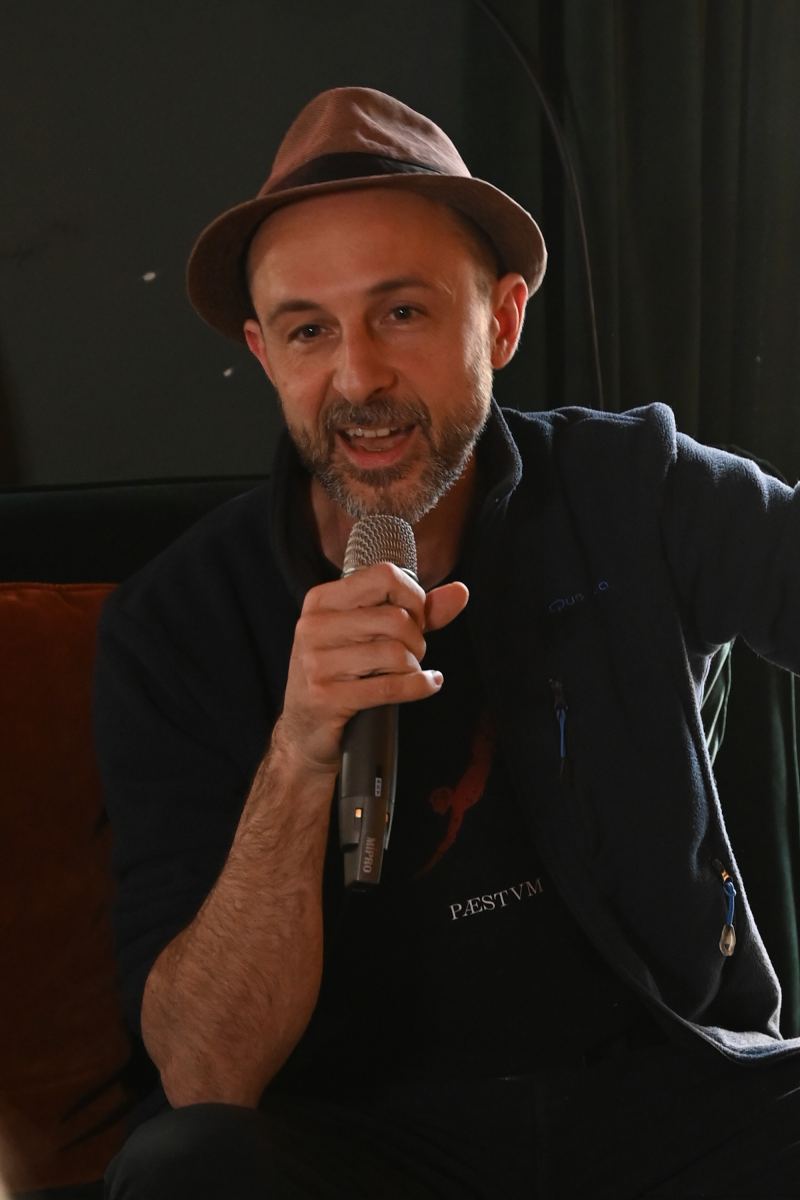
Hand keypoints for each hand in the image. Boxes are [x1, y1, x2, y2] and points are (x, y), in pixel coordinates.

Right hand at [274, 563, 468, 774]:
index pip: (384, 576)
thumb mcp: (372, 634)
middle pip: (396, 618)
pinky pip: (391, 686)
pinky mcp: (327, 696)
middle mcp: (314, 626)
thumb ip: (416, 611)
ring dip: (414, 666)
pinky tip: (427, 684)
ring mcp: (317, 662)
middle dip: (417, 639)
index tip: (416, 618)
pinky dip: (419, 686)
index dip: (413, 597)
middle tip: (412, 653)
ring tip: (408, 671)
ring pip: (395, 653)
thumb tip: (460, 592)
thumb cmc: (343, 674)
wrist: (306, 730)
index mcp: (322, 600)